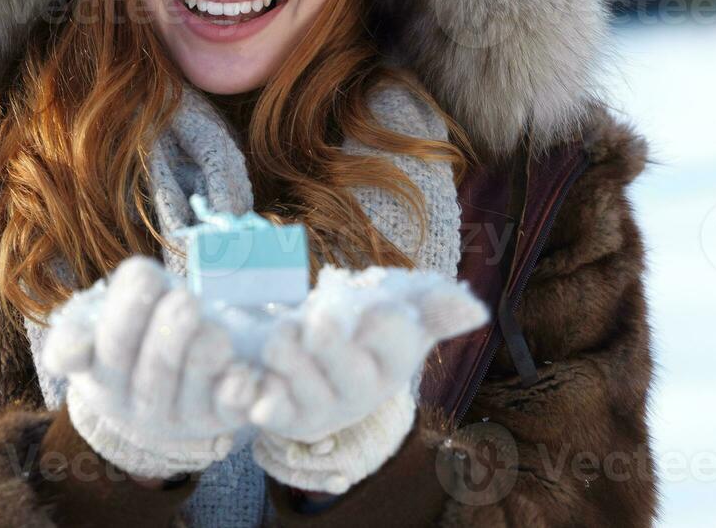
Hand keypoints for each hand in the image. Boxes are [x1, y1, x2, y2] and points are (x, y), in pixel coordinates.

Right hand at [43, 255, 259, 477]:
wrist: (163, 380)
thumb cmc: (130, 333)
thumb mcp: (97, 321)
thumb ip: (81, 323)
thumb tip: (82, 341)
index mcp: (99, 371)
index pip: (103, 349)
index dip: (123, 316)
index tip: (146, 275)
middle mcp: (136, 401)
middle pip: (152, 369)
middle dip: (170, 333)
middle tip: (185, 301)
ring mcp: (179, 414)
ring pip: (191, 389)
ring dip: (202, 357)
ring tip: (214, 329)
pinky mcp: (218, 418)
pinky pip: (228, 411)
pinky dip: (236, 392)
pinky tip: (242, 372)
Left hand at [250, 265, 487, 493]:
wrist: (300, 343)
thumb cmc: (358, 322)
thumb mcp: (394, 303)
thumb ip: (430, 304)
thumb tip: (475, 309)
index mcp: (389, 363)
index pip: (397, 351)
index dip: (392, 333)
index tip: (389, 308)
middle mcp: (356, 392)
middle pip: (351, 377)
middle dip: (337, 348)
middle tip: (322, 316)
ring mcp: (315, 405)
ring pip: (303, 391)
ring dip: (290, 363)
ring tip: (278, 333)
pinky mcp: (276, 410)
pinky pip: (263, 407)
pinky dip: (249, 396)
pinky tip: (241, 380)